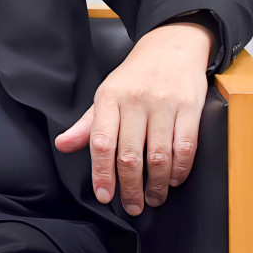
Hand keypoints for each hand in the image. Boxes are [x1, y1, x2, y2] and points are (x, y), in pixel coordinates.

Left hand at [54, 22, 212, 214]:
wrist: (171, 45)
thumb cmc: (135, 76)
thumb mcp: (106, 94)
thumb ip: (87, 124)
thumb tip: (62, 145)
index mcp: (109, 98)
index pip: (101, 142)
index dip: (102, 173)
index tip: (104, 195)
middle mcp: (135, 100)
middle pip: (130, 155)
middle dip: (130, 188)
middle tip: (132, 206)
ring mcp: (164, 103)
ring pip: (159, 156)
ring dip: (157, 185)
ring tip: (154, 199)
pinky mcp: (190, 107)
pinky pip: (186, 146)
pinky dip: (180, 169)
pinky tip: (173, 180)